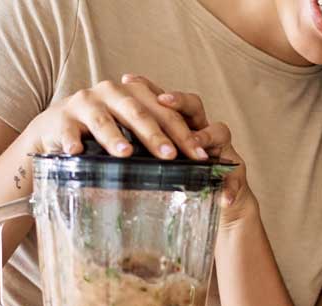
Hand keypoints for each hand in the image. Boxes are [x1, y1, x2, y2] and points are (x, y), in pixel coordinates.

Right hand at [23, 74, 209, 160]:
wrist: (55, 129)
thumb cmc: (103, 133)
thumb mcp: (132, 130)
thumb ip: (156, 140)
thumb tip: (195, 165)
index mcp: (136, 94)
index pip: (165, 111)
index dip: (184, 132)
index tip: (199, 155)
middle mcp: (111, 93)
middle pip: (137, 112)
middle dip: (155, 135)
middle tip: (170, 156)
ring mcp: (85, 104)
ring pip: (103, 119)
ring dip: (114, 137)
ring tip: (126, 154)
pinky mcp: (61, 119)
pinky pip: (68, 131)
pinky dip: (71, 141)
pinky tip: (76, 152)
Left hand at [120, 75, 257, 225]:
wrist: (220, 209)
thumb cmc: (181, 189)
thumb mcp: (153, 172)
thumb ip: (131, 160)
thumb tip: (86, 157)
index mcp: (179, 127)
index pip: (165, 101)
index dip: (149, 87)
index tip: (128, 79)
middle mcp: (202, 131)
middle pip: (194, 106)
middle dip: (180, 102)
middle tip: (163, 101)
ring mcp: (220, 150)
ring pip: (220, 131)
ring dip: (205, 136)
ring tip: (194, 147)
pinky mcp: (235, 173)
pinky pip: (234, 177)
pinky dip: (230, 186)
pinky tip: (223, 197)